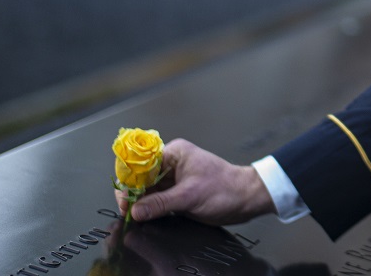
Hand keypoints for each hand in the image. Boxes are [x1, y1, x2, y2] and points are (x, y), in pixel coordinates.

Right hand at [114, 138, 276, 225]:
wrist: (245, 199)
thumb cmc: (226, 189)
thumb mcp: (190, 196)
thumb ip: (160, 203)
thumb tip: (136, 210)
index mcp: (174, 153)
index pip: (141, 163)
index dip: (129, 181)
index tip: (125, 199)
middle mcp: (171, 164)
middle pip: (141, 178)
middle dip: (133, 194)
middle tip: (127, 211)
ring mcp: (174, 180)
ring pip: (147, 191)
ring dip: (140, 203)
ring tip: (133, 216)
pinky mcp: (177, 195)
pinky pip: (156, 201)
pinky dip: (149, 209)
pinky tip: (144, 217)